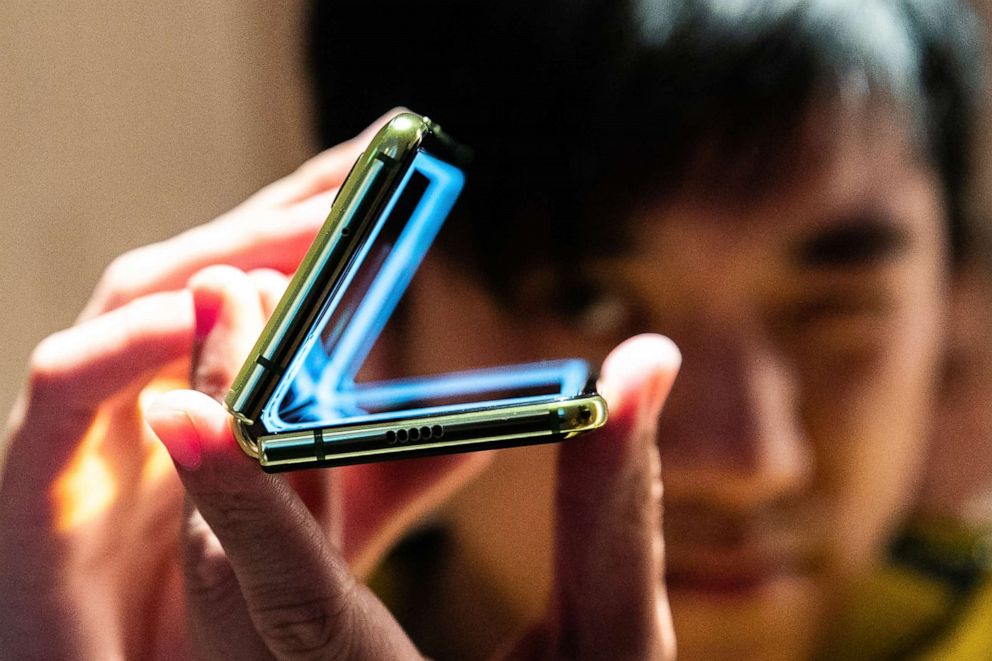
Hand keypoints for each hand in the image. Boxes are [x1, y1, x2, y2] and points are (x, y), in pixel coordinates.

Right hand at [0, 112, 465, 658]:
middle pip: (208, 268)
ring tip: (310, 223)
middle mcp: (146, 386)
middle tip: (371, 164)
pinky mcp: (36, 483)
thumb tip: (476, 428)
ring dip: (218, 256)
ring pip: (136, 305)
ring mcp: (89, 427)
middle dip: (285, 212)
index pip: (266, 278)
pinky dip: (124, 343)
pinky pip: (66, 391)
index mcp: (204, 389)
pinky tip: (192, 313)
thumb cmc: (204, 612)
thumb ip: (384, 474)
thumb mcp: (319, 528)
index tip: (399, 163)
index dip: (325, 216)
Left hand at [147, 283, 680, 660]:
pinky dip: (261, 481)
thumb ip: (616, 509)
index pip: (294, 598)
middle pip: (233, 564)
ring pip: (228, 563)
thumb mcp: (613, 646)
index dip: (243, 498)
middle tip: (228, 289)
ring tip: (248, 317)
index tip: (183, 399)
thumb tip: (647, 361)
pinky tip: (284, 405)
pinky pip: (255, 570)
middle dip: (227, 417)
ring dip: (234, 438)